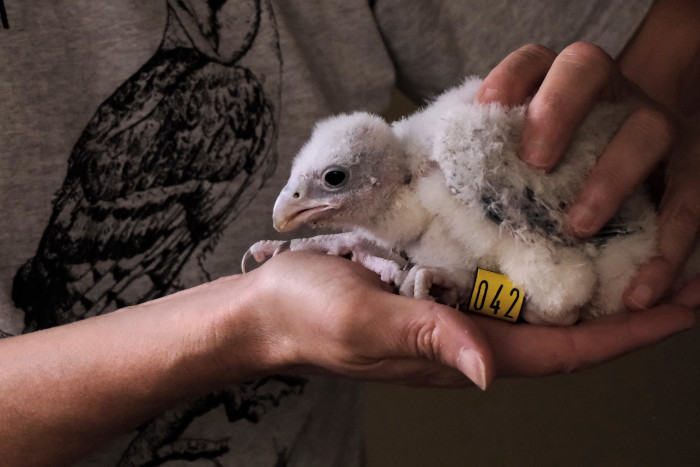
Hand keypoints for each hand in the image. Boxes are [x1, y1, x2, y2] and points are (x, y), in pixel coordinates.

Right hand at [243, 252, 695, 386]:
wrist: (269, 306)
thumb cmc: (307, 316)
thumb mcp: (360, 324)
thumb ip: (422, 340)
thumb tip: (488, 372)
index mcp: (460, 352)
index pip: (563, 352)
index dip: (627, 333)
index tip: (681, 307)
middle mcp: (470, 336)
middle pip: (567, 330)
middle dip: (628, 305)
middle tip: (680, 267)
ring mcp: (455, 311)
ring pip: (541, 302)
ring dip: (593, 280)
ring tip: (637, 244)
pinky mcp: (438, 287)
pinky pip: (502, 275)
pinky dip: (540, 257)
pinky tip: (554, 230)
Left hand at [475, 42, 699, 309]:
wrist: (621, 158)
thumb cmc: (547, 171)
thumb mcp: (501, 161)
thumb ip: (470, 162)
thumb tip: (421, 181)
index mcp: (555, 86)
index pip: (532, 62)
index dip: (509, 79)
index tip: (486, 110)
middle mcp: (605, 96)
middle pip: (587, 69)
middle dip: (558, 110)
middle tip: (534, 162)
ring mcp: (648, 130)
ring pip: (648, 131)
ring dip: (612, 178)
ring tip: (578, 225)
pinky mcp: (683, 177)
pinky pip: (688, 206)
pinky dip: (669, 250)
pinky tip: (643, 293)